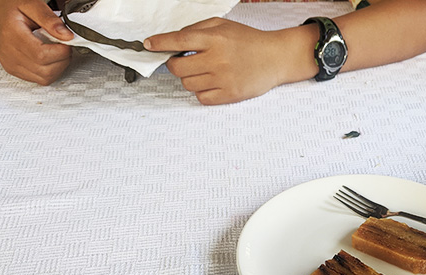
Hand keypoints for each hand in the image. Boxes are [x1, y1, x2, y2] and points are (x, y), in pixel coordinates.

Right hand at [0, 0, 72, 84]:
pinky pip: (39, 79)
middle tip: (63, 47)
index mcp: (12, 35)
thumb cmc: (10, 9)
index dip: (61, 52)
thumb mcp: (31, 5)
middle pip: (46, 70)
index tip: (67, 43)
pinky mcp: (13, 70)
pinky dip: (49, 71)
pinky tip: (48, 58)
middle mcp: (9, 53)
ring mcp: (11, 64)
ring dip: (58, 67)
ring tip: (56, 52)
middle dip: (62, 60)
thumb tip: (67, 36)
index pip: (42, 55)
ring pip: (45, 78)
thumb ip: (50, 20)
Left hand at [144, 18, 305, 105]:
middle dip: (174, 65)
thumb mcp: (224, 25)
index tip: (149, 45)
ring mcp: (223, 79)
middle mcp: (217, 59)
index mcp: (214, 38)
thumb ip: (198, 30)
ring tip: (204, 72)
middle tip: (181, 62)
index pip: (178, 41)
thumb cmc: (250, 41)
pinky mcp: (229, 94)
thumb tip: (174, 40)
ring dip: (190, 79)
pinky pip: (202, 98)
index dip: (159, 43)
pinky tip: (211, 83)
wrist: (275, 58)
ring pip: (188, 84)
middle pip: (177, 68)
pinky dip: (201, 92)